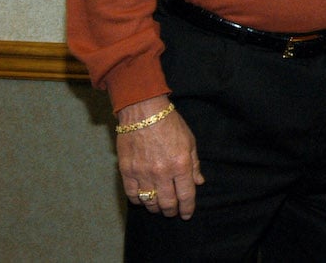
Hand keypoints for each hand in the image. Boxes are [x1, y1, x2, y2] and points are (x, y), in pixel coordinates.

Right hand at [116, 95, 203, 219]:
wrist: (144, 112)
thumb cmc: (170, 124)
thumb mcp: (190, 141)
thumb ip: (194, 164)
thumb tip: (199, 182)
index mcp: (180, 164)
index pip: (186, 195)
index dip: (187, 208)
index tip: (187, 214)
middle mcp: (162, 172)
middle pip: (167, 203)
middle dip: (172, 211)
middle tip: (173, 212)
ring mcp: (143, 173)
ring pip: (150, 202)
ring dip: (156, 208)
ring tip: (159, 207)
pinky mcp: (127, 171)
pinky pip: (132, 194)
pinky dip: (139, 200)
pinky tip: (143, 199)